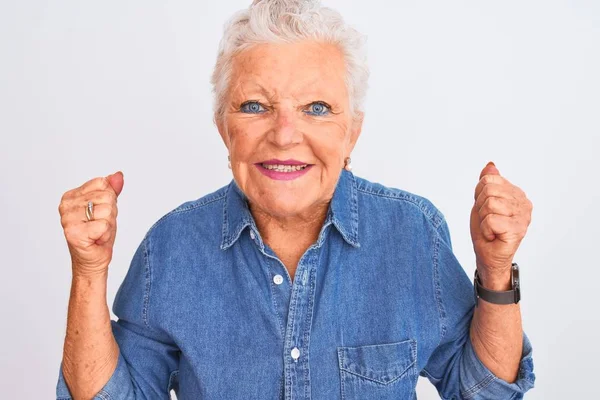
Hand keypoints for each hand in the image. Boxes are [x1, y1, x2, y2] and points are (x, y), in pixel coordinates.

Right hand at [58, 171, 123, 276]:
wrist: (93, 259)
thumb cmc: (98, 234)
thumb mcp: (108, 207)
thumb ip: (112, 190)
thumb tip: (118, 175)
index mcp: (71, 196)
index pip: (102, 183)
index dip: (109, 199)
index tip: (99, 213)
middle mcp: (66, 206)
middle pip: (106, 196)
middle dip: (110, 213)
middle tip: (100, 225)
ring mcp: (68, 219)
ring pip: (107, 210)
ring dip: (109, 224)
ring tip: (98, 232)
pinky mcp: (74, 233)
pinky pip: (104, 225)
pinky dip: (106, 234)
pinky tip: (96, 239)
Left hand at [470, 162, 531, 287]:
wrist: (488, 255)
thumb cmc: (487, 230)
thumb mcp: (483, 201)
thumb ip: (488, 183)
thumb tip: (491, 165)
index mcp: (517, 194)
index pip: (488, 180)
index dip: (479, 195)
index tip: (485, 209)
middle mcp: (524, 203)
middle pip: (488, 190)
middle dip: (480, 207)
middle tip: (487, 221)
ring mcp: (523, 217)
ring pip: (490, 204)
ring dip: (483, 219)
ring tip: (491, 228)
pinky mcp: (517, 230)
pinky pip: (491, 220)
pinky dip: (486, 229)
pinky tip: (493, 235)